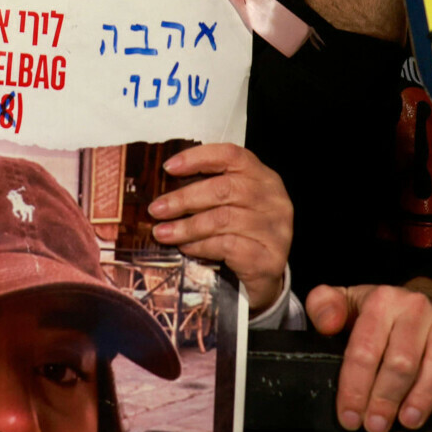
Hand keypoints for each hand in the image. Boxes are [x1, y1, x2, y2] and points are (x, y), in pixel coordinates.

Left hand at [146, 143, 291, 313]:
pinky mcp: (269, 256)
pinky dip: (200, 245)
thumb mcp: (233, 204)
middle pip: (224, 188)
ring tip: (163, 232)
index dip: (197, 158)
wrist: (266, 276)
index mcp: (263, 177)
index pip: (231, 155)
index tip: (168, 167)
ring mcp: (275, 228)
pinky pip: (227, 245)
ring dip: (186, 226)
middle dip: (184, 198)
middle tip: (157, 209)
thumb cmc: (243, 234)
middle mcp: (273, 199)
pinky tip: (186, 247)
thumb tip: (165, 186)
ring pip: (222, 219)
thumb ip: (209, 190)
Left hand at [306, 279, 431, 431]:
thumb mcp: (346, 301)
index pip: (365, 349)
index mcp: (382, 301)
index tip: (350, 416)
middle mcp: (417, 306)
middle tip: (376, 425)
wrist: (422, 292)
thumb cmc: (382, 309)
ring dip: (424, 395)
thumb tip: (326, 322)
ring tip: (409, 419)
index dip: (355, 387)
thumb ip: (325, 306)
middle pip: (402, 360)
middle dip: (386, 398)